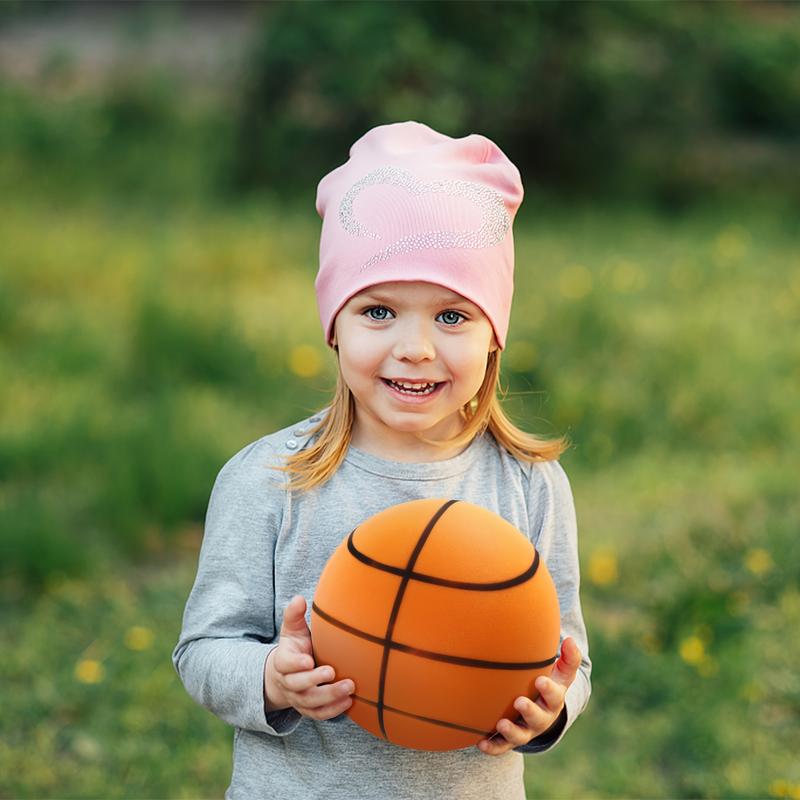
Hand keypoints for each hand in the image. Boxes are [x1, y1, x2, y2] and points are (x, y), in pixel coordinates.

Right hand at [263, 595, 354, 719]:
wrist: (288, 674)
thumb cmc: (295, 647)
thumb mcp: (292, 630)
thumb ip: (294, 615)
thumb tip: (299, 599)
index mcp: (283, 662)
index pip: (285, 665)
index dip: (296, 664)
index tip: (309, 660)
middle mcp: (288, 682)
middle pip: (298, 686)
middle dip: (315, 680)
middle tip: (333, 672)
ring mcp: (298, 698)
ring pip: (310, 702)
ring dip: (329, 697)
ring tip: (349, 688)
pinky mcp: (309, 709)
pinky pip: (319, 714)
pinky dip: (333, 711)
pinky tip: (349, 702)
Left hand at [477, 637, 580, 755]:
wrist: (540, 711)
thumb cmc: (548, 686)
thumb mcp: (561, 674)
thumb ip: (569, 658)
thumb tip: (570, 640)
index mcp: (553, 701)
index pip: (554, 696)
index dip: (548, 690)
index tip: (540, 680)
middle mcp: (541, 718)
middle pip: (538, 718)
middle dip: (530, 711)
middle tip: (519, 702)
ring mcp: (526, 730)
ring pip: (520, 736)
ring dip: (511, 731)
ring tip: (501, 723)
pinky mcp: (510, 740)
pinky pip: (501, 746)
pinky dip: (492, 746)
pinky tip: (480, 743)